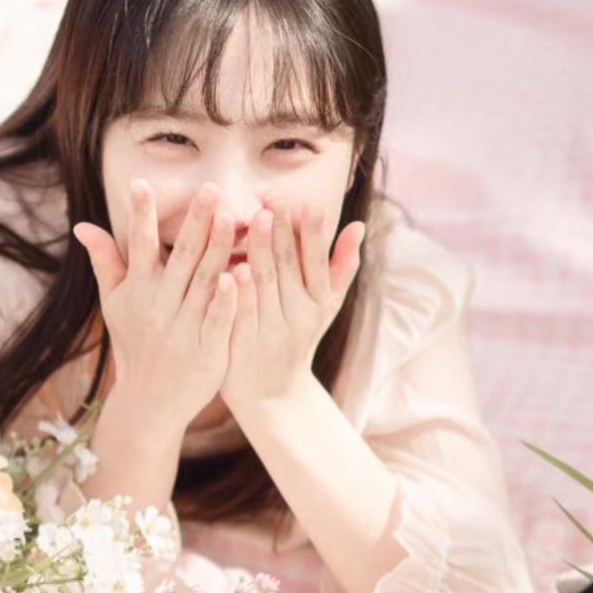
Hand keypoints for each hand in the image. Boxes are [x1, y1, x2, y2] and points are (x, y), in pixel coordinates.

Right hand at [72, 180, 237, 432]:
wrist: (149, 401)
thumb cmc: (134, 343)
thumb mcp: (115, 304)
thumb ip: (105, 261)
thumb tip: (81, 225)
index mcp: (138, 291)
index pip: (138, 246)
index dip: (139, 216)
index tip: (141, 184)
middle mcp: (159, 307)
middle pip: (181, 258)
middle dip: (195, 222)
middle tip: (211, 189)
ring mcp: (183, 329)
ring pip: (204, 283)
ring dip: (219, 250)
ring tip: (234, 218)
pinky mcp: (206, 351)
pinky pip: (217, 321)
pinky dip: (227, 300)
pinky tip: (240, 275)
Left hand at [220, 199, 364, 409]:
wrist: (272, 394)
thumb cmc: (296, 337)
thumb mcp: (325, 306)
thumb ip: (341, 266)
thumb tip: (358, 225)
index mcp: (319, 302)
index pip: (316, 260)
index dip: (311, 231)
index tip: (304, 201)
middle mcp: (299, 316)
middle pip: (291, 267)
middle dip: (283, 230)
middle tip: (273, 198)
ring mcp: (271, 331)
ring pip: (267, 285)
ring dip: (263, 251)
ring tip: (257, 219)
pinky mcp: (244, 346)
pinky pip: (243, 315)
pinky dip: (241, 293)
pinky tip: (234, 269)